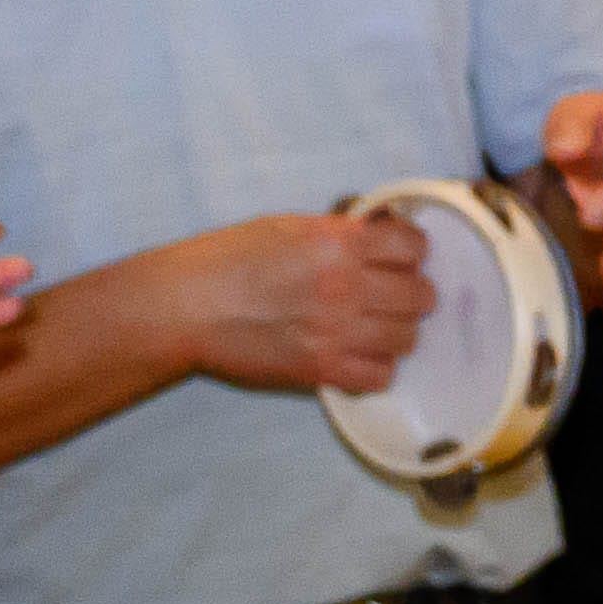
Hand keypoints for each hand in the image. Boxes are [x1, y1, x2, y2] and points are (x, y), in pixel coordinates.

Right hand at [175, 206, 438, 398]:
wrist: (182, 307)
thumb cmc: (226, 260)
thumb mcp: (286, 227)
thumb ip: (339, 233)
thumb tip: (380, 233)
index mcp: (337, 244)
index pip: (413, 247)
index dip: (411, 252)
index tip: (399, 259)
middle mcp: (345, 287)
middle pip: (421, 296)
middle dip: (409, 293)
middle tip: (389, 296)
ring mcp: (336, 332)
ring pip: (407, 338)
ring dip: (396, 332)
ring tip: (372, 327)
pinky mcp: (321, 370)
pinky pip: (381, 377)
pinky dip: (376, 368)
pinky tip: (358, 356)